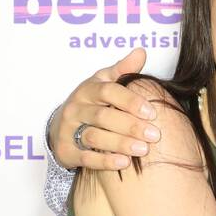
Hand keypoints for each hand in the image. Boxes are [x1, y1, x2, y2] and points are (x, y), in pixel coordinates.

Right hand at [47, 48, 162, 169]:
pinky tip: (124, 163)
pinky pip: (86, 158)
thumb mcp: (104, 82)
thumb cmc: (91, 102)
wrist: (61, 126)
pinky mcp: (67, 151)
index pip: (108, 92)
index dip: (130, 101)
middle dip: (130, 126)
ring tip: (143, 150)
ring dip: (120, 144)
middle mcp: (76, 109)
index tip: (152, 113)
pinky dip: (105, 161)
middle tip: (154, 135)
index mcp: (88, 90)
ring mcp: (69, 130)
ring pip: (94, 137)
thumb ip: (123, 69)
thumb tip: (141, 52)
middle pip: (103, 117)